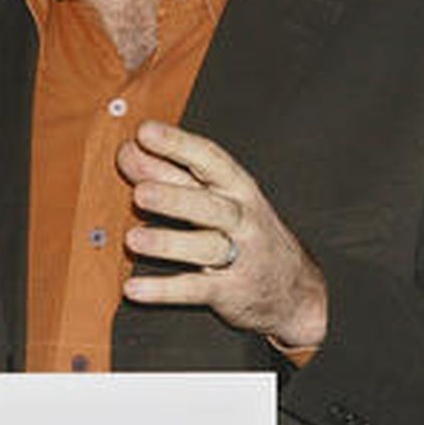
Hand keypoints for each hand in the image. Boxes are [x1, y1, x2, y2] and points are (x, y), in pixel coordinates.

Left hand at [117, 121, 327, 347]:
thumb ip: (168, 174)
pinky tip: (134, 288)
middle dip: (175, 198)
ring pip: (205, 247)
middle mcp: (242, 219)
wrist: (295, 289)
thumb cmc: (243, 230)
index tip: (145, 132)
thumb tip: (128, 151)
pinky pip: (196, 289)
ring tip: (133, 239)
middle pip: (210, 206)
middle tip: (140, 193)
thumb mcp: (213, 197)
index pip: (209, 160)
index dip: (178, 144)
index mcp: (237, 187)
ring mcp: (240, 256)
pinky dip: (164, 290)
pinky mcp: (230, 291)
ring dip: (168, 243)